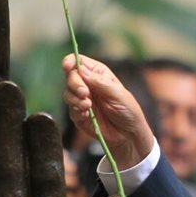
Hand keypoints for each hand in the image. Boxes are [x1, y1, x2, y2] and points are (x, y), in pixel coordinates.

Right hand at [62, 53, 154, 169]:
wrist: (128, 134)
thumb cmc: (128, 111)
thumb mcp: (117, 94)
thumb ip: (99, 82)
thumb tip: (81, 69)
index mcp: (98, 74)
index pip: (79, 62)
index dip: (71, 61)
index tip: (67, 67)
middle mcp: (88, 85)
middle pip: (70, 77)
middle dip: (75, 84)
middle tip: (85, 93)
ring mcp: (82, 100)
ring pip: (67, 93)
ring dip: (75, 99)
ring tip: (88, 106)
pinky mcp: (79, 115)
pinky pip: (70, 109)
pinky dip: (76, 111)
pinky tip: (86, 114)